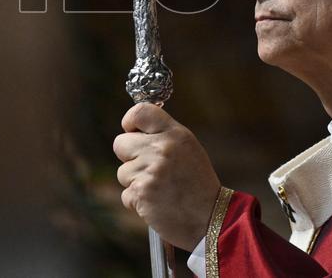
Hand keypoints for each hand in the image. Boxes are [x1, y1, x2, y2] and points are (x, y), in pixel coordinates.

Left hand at [113, 102, 220, 250]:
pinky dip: (137, 202)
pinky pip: (125, 194)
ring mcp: (150, 171)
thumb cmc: (197, 183)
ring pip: (122, 172)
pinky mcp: (141, 193)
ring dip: (135, 183)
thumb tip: (132, 129)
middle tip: (150, 169)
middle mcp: (161, 149)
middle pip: (120, 143)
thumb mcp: (188, 149)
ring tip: (160, 189)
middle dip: (130, 157)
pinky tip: (157, 203)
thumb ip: (163, 135)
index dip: (130, 121)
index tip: (132, 131)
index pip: (140, 112)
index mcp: (175, 135)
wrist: (210, 219)